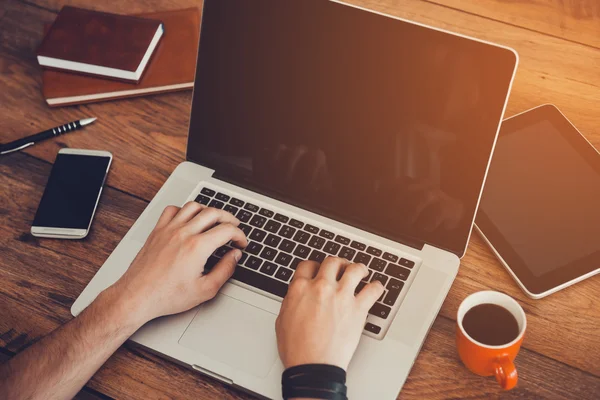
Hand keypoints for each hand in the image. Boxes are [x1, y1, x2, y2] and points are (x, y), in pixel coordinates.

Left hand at [111, 202, 247, 325]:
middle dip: (229, 218)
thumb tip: (234, 256)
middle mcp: (183, 233)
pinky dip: (183, 211)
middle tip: (233, 227)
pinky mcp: (157, 231)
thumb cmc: (167, 296)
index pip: (227, 230)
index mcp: (197, 247)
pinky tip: (187, 220)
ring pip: (193, 206)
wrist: (137, 296)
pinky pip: (172, 210)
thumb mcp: (205, 290)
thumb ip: (225, 270)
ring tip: (214, 220)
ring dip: (208, 211)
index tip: (240, 243)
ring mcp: (169, 230)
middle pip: (213, 212)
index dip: (239, 235)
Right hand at [276, 257, 383, 369]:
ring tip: (362, 272)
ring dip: (359, 268)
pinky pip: (373, 290)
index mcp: (300, 288)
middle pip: (332, 262)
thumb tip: (297, 295)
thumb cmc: (296, 349)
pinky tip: (376, 287)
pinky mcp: (358, 308)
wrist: (313, 366)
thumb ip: (291, 301)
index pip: (308, 264)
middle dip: (337, 264)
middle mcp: (321, 287)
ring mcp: (341, 296)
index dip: (314, 265)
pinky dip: (377, 287)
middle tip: (341, 267)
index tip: (318, 269)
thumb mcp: (282, 320)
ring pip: (354, 269)